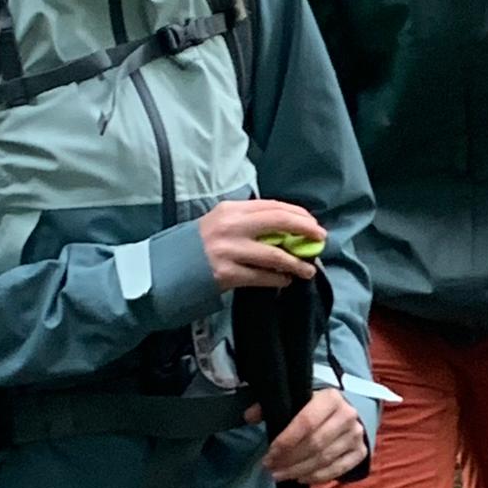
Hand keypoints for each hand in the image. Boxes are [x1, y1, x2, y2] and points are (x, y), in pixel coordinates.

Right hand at [198, 200, 325, 291]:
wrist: (167, 269)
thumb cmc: (198, 246)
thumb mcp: (219, 223)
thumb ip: (247, 222)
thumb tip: (284, 228)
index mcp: (230, 209)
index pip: (272, 206)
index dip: (297, 214)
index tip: (312, 223)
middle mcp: (230, 226)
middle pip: (278, 221)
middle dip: (304, 229)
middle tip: (320, 239)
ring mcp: (228, 250)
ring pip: (274, 254)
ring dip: (296, 263)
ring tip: (308, 270)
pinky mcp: (226, 273)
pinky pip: (261, 277)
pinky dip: (278, 279)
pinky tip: (285, 281)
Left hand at [262, 386, 366, 483]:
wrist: (348, 411)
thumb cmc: (315, 407)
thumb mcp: (295, 399)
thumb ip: (270, 406)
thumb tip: (249, 417)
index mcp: (330, 398)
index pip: (306, 422)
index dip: (285, 441)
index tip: (269, 454)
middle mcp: (347, 416)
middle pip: (315, 444)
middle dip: (290, 460)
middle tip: (271, 468)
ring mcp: (356, 435)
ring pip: (324, 459)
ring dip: (299, 471)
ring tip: (280, 475)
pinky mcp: (360, 452)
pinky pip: (337, 469)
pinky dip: (317, 477)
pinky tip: (300, 479)